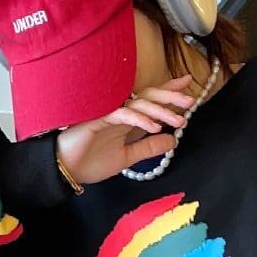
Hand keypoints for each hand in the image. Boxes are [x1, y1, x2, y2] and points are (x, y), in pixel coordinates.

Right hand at [54, 75, 195, 185]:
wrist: (66, 170)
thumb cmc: (91, 161)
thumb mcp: (128, 157)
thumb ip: (148, 148)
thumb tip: (173, 140)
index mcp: (126, 118)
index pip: (151, 100)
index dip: (169, 92)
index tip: (187, 86)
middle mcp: (120, 111)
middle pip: (148, 96)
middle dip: (170, 96)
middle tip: (190, 99)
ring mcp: (109, 113)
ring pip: (139, 104)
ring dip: (160, 111)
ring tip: (178, 120)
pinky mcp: (99, 119)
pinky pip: (123, 114)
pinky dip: (140, 119)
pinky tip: (154, 127)